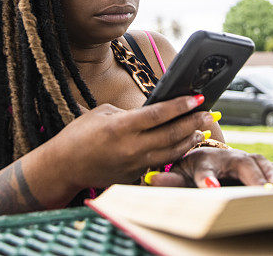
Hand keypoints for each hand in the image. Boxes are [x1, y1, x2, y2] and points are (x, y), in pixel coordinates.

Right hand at [46, 95, 212, 191]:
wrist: (64, 167)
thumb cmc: (79, 135)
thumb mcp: (102, 113)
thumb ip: (129, 112)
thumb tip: (152, 112)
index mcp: (121, 127)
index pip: (159, 114)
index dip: (181, 105)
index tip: (197, 97)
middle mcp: (131, 147)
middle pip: (171, 134)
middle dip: (193, 122)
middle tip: (208, 113)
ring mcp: (134, 164)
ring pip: (171, 152)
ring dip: (189, 140)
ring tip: (202, 129)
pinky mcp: (134, 176)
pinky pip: (160, 163)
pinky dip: (175, 153)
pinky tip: (183, 144)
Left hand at [148, 147, 272, 187]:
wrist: (205, 157)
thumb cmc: (190, 170)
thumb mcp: (178, 174)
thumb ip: (168, 179)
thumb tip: (152, 179)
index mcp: (205, 159)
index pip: (205, 169)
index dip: (207, 179)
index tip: (211, 189)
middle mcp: (229, 156)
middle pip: (242, 165)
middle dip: (253, 178)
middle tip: (263, 191)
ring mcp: (246, 158)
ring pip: (261, 164)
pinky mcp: (259, 164)